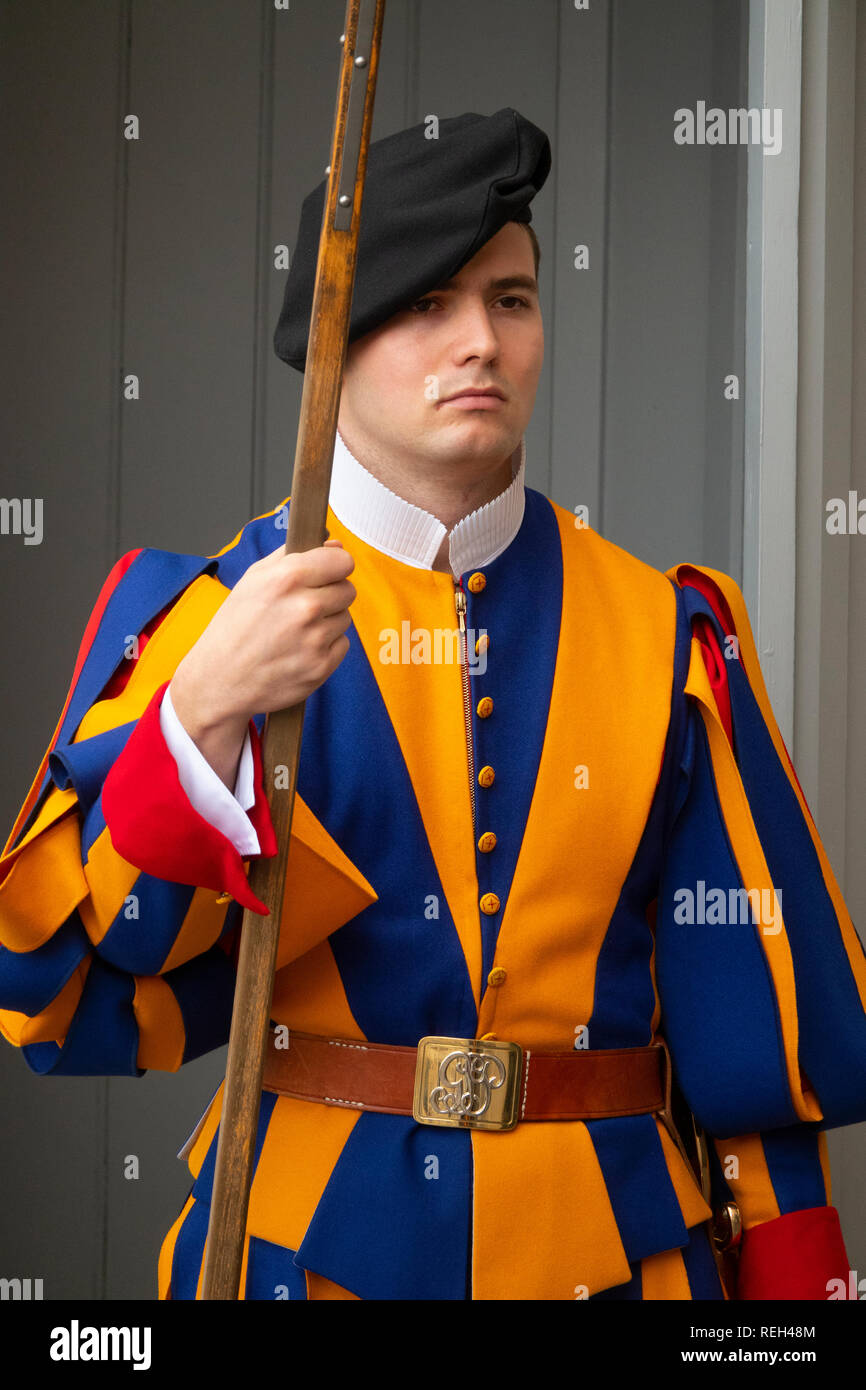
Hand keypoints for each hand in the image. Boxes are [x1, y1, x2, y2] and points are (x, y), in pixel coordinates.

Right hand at [171, 537, 355, 740]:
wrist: (220, 680)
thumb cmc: (234, 627)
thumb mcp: (253, 579)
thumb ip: (293, 555)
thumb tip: (334, 545)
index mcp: (287, 578)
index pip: (343, 561)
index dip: (335, 567)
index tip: (327, 574)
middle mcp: (305, 607)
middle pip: (348, 589)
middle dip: (331, 595)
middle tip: (304, 607)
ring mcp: (315, 639)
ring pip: (345, 618)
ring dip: (327, 622)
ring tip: (296, 631)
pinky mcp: (321, 666)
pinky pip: (342, 644)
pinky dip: (326, 647)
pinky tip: (299, 650)